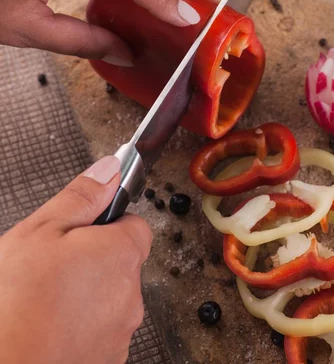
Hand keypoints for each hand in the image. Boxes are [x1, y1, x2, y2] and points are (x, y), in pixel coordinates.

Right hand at [0, 156, 151, 363]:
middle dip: (94, 259)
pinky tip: (50, 326)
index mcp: (121, 253)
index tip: (83, 229)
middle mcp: (131, 293)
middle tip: (54, 265)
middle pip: (122, 262)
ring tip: (46, 299)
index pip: (136, 224)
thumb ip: (82, 197)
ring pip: (110, 298)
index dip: (108, 223)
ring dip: (88, 294)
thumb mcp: (41, 231)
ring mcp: (120, 331)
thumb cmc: (16, 304)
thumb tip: (110, 171)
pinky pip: (100, 330)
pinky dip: (81, 326)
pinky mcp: (106, 360)